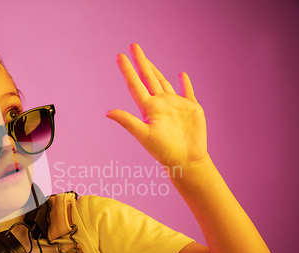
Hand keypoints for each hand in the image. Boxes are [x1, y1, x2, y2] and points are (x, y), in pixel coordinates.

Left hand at [106, 43, 207, 168]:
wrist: (186, 160)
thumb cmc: (163, 151)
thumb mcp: (143, 134)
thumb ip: (127, 121)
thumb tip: (107, 112)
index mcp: (149, 108)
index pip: (135, 84)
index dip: (127, 70)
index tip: (119, 56)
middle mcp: (160, 104)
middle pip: (148, 78)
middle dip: (141, 62)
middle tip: (133, 46)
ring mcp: (176, 105)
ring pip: (164, 82)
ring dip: (156, 70)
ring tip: (147, 60)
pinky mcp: (191, 108)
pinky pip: (187, 92)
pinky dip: (185, 83)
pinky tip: (181, 75)